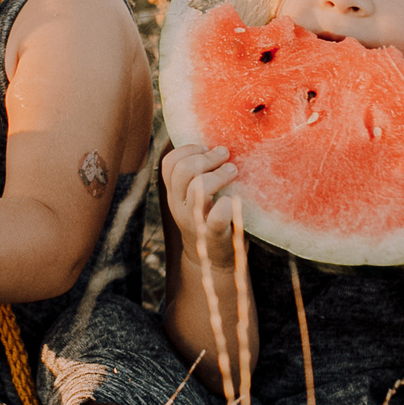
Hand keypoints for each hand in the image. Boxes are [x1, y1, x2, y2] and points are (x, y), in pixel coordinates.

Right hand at [161, 142, 241, 276]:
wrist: (212, 262)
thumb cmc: (210, 219)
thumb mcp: (196, 197)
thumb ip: (198, 175)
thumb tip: (217, 142)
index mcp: (174, 194)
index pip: (169, 163)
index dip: (188, 149)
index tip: (207, 148)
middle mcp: (180, 206)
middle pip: (184, 171)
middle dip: (207, 157)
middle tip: (225, 155)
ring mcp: (195, 221)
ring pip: (197, 188)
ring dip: (219, 174)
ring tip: (233, 171)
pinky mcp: (214, 235)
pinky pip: (216, 218)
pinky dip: (227, 206)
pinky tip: (234, 200)